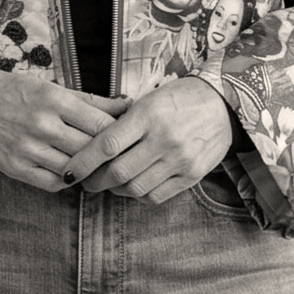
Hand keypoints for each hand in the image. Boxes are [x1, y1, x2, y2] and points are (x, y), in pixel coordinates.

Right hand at [0, 72, 129, 192]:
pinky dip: (68, 180)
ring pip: (74, 169)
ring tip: (96, 166)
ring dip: (88, 170)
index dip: (119, 133)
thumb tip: (127, 105)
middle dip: (108, 154)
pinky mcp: (16, 168)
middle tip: (118, 156)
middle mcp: (42, 125)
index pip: (102, 124)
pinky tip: (71, 171)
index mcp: (54, 100)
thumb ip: (91, 100)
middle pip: (91, 149)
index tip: (126, 136)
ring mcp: (28, 149)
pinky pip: (53, 183)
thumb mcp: (52, 88)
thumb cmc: (15, 92)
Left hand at [60, 77, 232, 204]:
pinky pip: (156, 195)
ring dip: (116, 190)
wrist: (223, 104)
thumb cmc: (179, 98)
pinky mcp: (192, 175)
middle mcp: (164, 139)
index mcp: (149, 115)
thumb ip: (122, 122)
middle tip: (86, 181)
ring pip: (135, 188)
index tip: (69, 172)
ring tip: (109, 183)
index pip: (107, 145)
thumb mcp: (149, 99)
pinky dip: (139, 194)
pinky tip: (133, 186)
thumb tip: (88, 144)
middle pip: (118, 172)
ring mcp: (180, 160)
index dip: (83, 162)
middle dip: (95, 181)